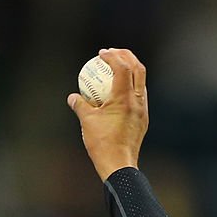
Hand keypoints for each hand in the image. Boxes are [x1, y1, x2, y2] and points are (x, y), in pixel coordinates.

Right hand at [67, 48, 148, 180]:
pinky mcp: (143, 119)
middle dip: (127, 56)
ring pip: (141, 82)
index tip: (101, 53)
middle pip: (138, 69)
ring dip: (131, 70)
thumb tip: (73, 97)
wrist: (119, 164)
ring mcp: (142, 110)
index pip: (122, 68)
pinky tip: (119, 90)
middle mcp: (137, 101)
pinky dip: (130, 87)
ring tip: (117, 67)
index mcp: (124, 98)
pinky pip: (139, 96)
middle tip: (113, 52)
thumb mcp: (86, 121)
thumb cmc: (102, 143)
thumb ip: (79, 105)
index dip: (112, 56)